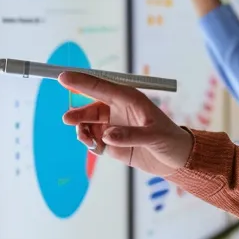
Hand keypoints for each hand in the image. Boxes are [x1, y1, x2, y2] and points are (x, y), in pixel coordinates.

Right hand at [59, 71, 194, 177]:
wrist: (176, 160)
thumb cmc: (169, 140)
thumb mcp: (153, 137)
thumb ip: (130, 135)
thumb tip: (106, 135)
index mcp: (129, 99)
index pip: (101, 86)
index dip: (81, 81)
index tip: (63, 77)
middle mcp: (118, 110)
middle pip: (90, 105)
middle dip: (78, 112)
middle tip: (67, 119)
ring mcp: (113, 126)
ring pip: (88, 123)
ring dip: (82, 129)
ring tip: (85, 138)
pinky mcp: (111, 142)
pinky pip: (92, 139)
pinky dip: (89, 142)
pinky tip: (95, 147)